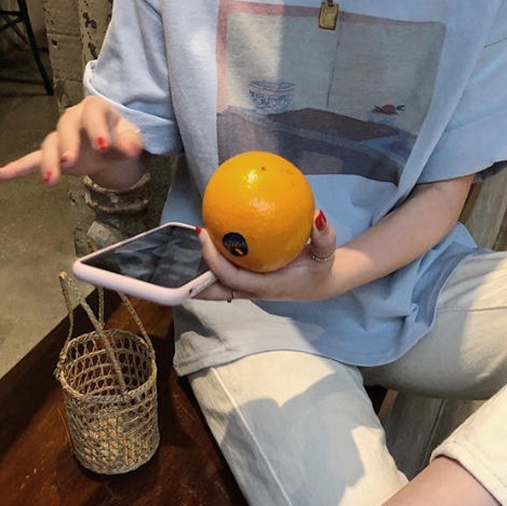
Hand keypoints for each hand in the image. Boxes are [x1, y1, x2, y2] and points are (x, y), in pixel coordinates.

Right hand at [0, 96, 145, 188]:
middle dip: (68, 145)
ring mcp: (61, 136)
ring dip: (49, 162)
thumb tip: (132, 150)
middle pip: (66, 127)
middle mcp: (73, 118)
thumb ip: (132, 143)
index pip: (93, 113)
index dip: (97, 128)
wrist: (111, 144)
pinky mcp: (53, 153)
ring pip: (50, 144)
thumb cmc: (120, 136)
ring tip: (51, 181)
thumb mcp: (131, 138)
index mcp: (95, 109)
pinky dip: (17, 167)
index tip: (103, 146)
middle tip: (70, 163)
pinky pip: (33, 158)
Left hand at [196, 210, 337, 301]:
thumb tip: (317, 215)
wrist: (322, 283)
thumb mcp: (326, 253)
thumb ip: (324, 236)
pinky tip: (208, 240)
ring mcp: (249, 288)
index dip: (213, 260)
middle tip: (180, 248)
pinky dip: (213, 263)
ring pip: (217, 286)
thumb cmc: (320, 269)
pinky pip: (226, 275)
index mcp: (266, 285)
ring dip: (200, 272)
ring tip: (182, 246)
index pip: (231, 276)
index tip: (203, 233)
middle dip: (194, 277)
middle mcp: (253, 290)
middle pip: (215, 290)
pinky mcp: (249, 282)